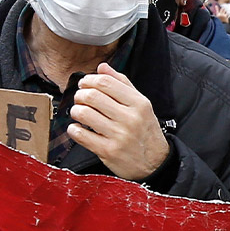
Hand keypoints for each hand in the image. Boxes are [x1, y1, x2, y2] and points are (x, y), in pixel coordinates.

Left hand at [69, 64, 169, 180]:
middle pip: (92, 96)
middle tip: (80, 99)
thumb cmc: (145, 131)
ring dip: (75, 111)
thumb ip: (122, 84)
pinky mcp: (109, 151)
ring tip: (79, 114)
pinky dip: (74, 129)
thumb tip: (102, 67)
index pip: (105, 82)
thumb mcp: (141, 105)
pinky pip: (81, 135)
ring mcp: (119, 136)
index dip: (89, 80)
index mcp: (139, 104)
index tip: (85, 84)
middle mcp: (130, 118)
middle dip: (80, 95)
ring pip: (84, 114)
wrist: (156, 163)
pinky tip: (78, 129)